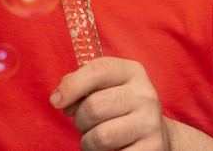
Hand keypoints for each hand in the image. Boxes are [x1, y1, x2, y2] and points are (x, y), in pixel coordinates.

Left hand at [50, 57, 170, 150]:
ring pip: (101, 136)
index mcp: (132, 71)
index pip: (97, 71)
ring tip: (95, 139)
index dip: (71, 86)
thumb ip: (83, 83)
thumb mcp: (108, 86)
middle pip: (94, 106)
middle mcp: (144, 94)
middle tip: (84, 123)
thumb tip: (59, 96)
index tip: (55, 101)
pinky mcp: (151, 149)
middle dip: (79, 119)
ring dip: (88, 142)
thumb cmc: (121, 107)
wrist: (156, 134)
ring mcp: (150, 123)